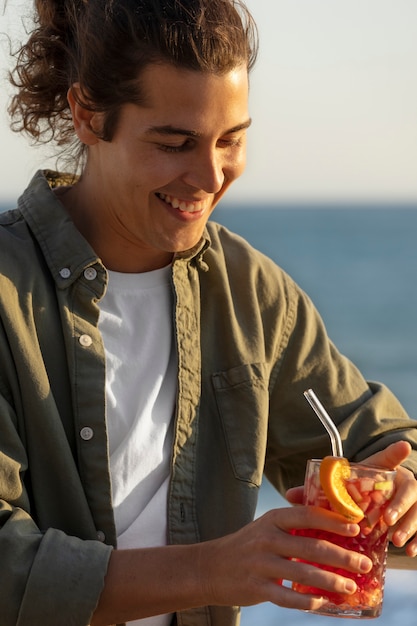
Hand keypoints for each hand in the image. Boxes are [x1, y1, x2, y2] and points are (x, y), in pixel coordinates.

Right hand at [198, 505, 371, 610]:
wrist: (210, 567)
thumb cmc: (247, 546)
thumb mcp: (266, 526)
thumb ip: (293, 524)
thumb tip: (332, 526)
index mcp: (272, 519)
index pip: (307, 515)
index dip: (333, 521)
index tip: (356, 528)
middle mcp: (267, 539)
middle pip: (311, 546)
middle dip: (342, 556)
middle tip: (363, 563)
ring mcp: (261, 564)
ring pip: (303, 573)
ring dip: (331, 581)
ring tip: (350, 586)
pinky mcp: (256, 588)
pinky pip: (286, 597)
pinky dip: (306, 601)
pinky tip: (322, 603)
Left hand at [287, 441, 416, 557]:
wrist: (379, 504)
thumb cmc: (358, 495)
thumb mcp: (344, 490)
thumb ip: (321, 492)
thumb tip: (290, 495)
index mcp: (382, 471)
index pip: (389, 459)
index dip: (396, 452)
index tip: (404, 446)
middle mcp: (402, 483)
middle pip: (409, 489)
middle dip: (400, 505)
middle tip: (387, 520)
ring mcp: (413, 501)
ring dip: (409, 526)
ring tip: (395, 541)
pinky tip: (410, 552)